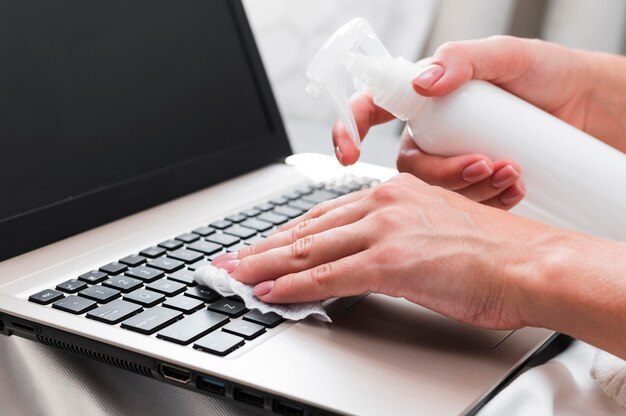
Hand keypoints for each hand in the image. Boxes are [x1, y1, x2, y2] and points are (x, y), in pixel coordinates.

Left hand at [218, 173, 559, 329]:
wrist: (530, 262)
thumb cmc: (490, 251)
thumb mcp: (431, 231)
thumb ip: (391, 237)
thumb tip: (359, 257)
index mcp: (393, 194)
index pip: (323, 214)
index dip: (287, 232)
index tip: (263, 244)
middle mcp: (383, 204)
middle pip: (307, 229)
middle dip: (264, 248)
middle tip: (232, 260)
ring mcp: (385, 230)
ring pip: (309, 249)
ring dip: (267, 265)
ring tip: (236, 276)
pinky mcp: (391, 260)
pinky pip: (329, 275)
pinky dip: (295, 286)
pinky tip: (271, 293)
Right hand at [333, 36, 625, 208]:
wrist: (593, 109)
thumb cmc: (550, 74)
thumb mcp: (508, 54)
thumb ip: (462, 59)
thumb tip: (422, 82)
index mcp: (427, 98)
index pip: (372, 109)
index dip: (349, 130)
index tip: (349, 153)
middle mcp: (434, 132)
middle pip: (410, 168)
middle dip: (444, 173)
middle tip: (485, 163)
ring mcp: (455, 161)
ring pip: (437, 193)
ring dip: (470, 189)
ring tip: (511, 172)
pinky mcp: (477, 185)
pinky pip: (465, 207)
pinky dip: (489, 203)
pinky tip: (515, 188)